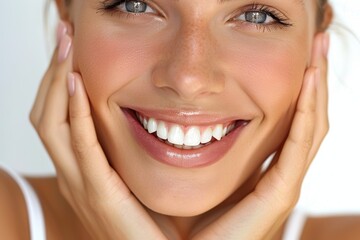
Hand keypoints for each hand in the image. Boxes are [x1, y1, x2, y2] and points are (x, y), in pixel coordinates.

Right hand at [30, 23, 165, 239]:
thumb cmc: (148, 222)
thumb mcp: (134, 179)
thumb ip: (129, 153)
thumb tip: (147, 122)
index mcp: (83, 170)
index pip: (59, 119)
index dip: (58, 84)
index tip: (70, 53)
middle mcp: (74, 173)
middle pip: (46, 115)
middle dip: (51, 73)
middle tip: (63, 37)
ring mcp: (80, 183)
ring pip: (51, 124)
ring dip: (55, 83)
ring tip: (66, 48)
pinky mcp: (97, 191)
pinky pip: (79, 146)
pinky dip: (73, 114)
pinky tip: (74, 84)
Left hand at [191, 33, 329, 239]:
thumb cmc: (187, 218)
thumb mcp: (191, 170)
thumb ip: (190, 144)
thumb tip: (174, 109)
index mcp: (262, 168)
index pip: (287, 121)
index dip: (296, 89)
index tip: (296, 55)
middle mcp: (279, 174)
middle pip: (306, 119)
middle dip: (314, 81)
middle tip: (316, 42)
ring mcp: (282, 184)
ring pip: (311, 127)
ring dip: (317, 89)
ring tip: (318, 52)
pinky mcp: (280, 194)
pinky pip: (298, 146)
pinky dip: (307, 114)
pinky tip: (309, 83)